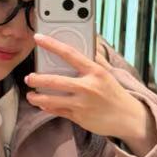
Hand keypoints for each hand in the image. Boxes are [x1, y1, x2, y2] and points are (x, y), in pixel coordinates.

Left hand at [27, 33, 145, 140]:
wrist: (127, 117)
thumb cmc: (115, 94)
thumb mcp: (107, 73)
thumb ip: (95, 59)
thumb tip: (90, 43)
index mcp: (95, 72)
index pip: (69, 54)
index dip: (52, 45)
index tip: (38, 38)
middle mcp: (87, 87)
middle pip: (55, 81)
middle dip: (38, 79)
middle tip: (29, 77)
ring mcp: (82, 104)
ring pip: (52, 100)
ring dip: (37, 97)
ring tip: (31, 95)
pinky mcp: (79, 117)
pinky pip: (58, 111)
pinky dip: (48, 107)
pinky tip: (42, 104)